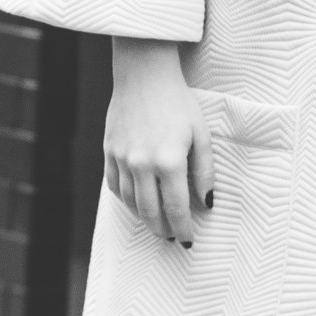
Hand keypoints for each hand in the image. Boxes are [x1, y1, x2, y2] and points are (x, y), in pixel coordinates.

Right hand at [106, 38, 212, 245]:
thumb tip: (206, 202)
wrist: (144, 75)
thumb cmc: (178, 102)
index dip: (182, 228)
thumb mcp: (200, 134)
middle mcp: (141, 164)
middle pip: (150, 211)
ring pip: (130, 201)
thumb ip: (204, 172)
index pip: (176, 208)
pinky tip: (136, 203)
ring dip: (143, 217)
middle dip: (162, 229)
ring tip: (156, 224)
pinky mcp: (109, 150)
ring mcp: (121, 158)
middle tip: (171, 237)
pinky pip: (114, 185)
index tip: (188, 240)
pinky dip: (125, 199)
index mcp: (168, 161)